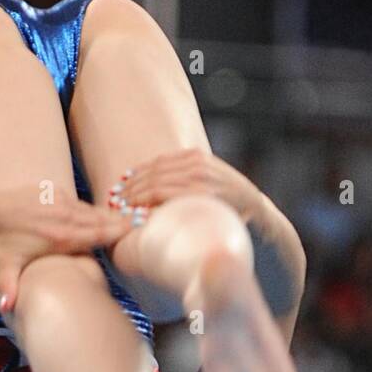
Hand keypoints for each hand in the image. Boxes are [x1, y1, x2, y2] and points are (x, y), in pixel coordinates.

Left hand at [0, 186, 125, 312]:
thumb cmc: (0, 242)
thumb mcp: (6, 267)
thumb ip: (10, 288)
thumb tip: (7, 309)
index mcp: (60, 237)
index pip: (97, 235)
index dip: (117, 235)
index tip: (134, 235)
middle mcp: (64, 217)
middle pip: (101, 221)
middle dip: (120, 224)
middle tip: (143, 225)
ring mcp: (61, 201)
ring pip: (92, 210)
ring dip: (109, 216)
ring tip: (128, 220)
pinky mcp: (55, 191)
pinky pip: (80, 202)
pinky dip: (92, 209)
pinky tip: (103, 213)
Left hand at [113, 149, 266, 223]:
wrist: (259, 213)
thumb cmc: (230, 204)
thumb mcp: (209, 183)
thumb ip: (186, 180)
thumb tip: (156, 184)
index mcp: (196, 158)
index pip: (156, 163)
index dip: (134, 176)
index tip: (118, 188)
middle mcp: (198, 164)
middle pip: (152, 172)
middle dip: (129, 188)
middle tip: (113, 201)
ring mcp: (200, 178)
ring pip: (154, 183)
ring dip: (133, 197)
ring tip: (119, 209)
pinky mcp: (201, 194)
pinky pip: (164, 196)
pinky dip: (146, 203)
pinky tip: (135, 214)